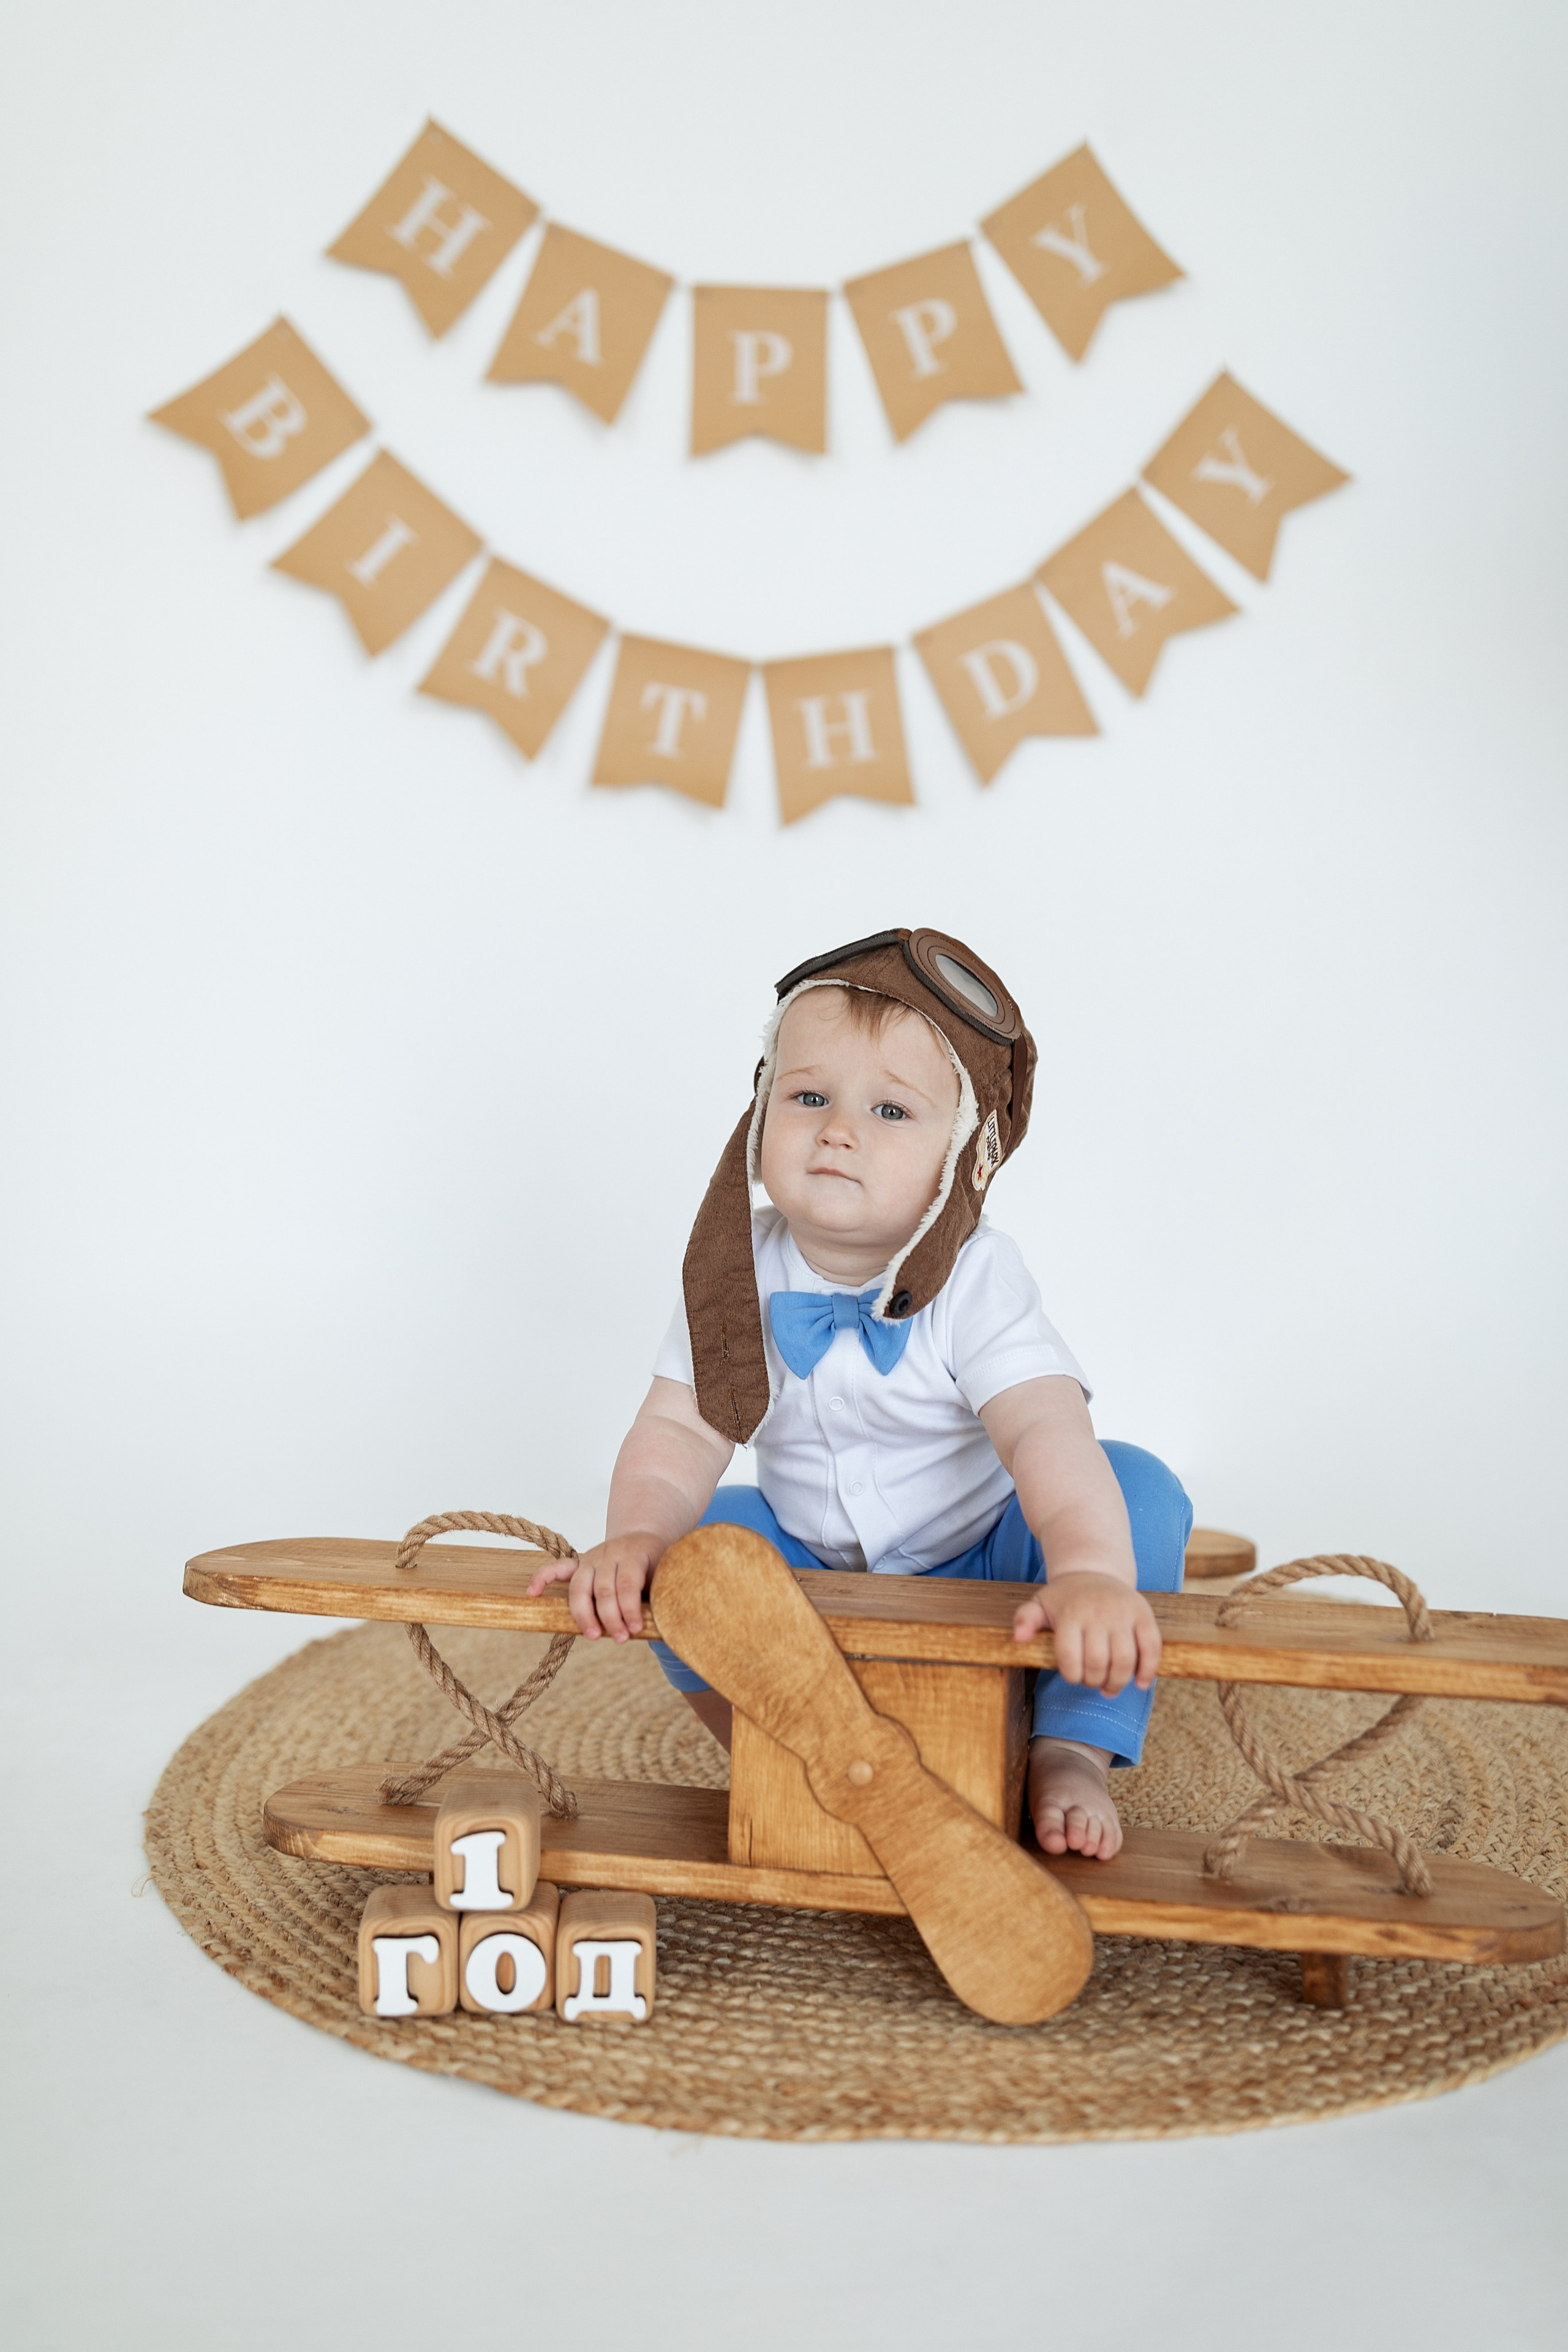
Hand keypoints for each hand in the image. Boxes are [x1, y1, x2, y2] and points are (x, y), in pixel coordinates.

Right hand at [525, 1531, 663, 1641]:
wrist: (644, 1539)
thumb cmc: (656, 1566)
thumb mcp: (665, 1575)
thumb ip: (659, 1594)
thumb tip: (663, 1624)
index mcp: (634, 1555)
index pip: (628, 1584)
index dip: (630, 1609)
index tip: (636, 1629)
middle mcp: (608, 1554)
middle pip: (603, 1588)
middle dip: (611, 1617)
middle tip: (620, 1639)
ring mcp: (591, 1558)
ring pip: (580, 1586)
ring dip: (584, 1614)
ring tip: (593, 1636)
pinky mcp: (578, 1563)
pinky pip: (556, 1567)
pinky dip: (542, 1578)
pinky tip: (532, 1593)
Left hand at [1012, 1571, 1160, 1695]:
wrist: (1095, 1571)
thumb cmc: (1065, 1597)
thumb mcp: (1040, 1603)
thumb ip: (1026, 1619)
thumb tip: (1018, 1638)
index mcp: (1071, 1614)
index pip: (1069, 1657)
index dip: (1071, 1676)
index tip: (1073, 1676)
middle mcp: (1097, 1613)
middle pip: (1097, 1663)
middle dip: (1093, 1681)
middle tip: (1091, 1682)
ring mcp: (1123, 1613)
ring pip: (1125, 1660)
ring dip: (1117, 1682)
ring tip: (1110, 1687)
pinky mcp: (1143, 1614)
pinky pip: (1151, 1647)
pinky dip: (1148, 1670)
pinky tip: (1140, 1683)